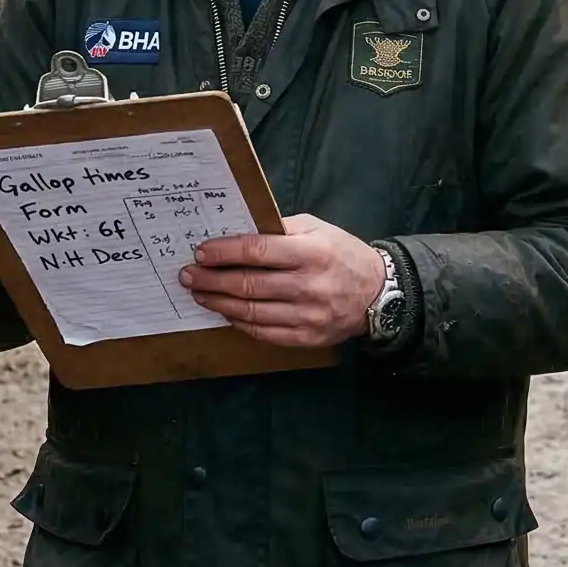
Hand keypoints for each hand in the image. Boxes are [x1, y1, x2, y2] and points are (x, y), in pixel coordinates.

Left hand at [179, 213, 386, 348]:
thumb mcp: (319, 229)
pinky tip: (226, 312)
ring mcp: (307, 316)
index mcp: (312, 252)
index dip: (224, 252)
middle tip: (189, 275)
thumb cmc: (344, 254)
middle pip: (249, 284)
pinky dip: (240, 322)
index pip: (257, 251)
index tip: (201, 252)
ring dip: (219, 303)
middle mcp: (309, 286)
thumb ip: (282, 229)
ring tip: (199, 294)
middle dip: (212, 279)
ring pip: (252, 312)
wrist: (378, 294)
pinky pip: (264, 332)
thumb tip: (241, 231)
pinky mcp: (306, 338)